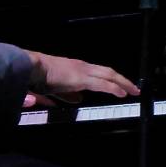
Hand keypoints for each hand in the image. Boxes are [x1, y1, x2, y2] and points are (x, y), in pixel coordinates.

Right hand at [25, 51, 140, 103]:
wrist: (31, 68)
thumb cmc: (39, 77)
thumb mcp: (56, 88)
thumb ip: (68, 94)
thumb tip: (78, 99)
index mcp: (77, 68)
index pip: (99, 72)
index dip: (111, 79)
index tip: (121, 86)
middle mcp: (83, 66)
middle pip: (108, 72)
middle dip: (123, 80)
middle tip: (134, 88)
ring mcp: (83, 71)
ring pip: (109, 75)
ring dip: (123, 83)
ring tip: (133, 91)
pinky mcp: (81, 78)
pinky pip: (102, 83)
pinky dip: (114, 88)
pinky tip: (122, 93)